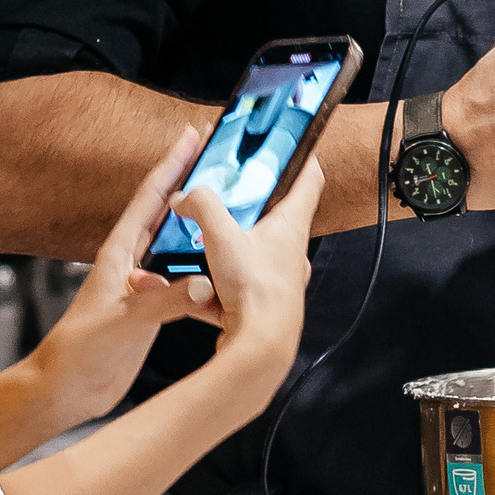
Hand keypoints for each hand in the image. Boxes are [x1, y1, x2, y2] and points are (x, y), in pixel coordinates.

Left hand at [31, 126, 230, 425]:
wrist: (64, 389)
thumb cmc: (77, 353)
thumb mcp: (122, 324)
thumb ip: (162, 303)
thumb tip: (203, 285)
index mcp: (118, 255)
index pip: (150, 198)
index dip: (172, 164)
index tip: (191, 135)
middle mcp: (130, 263)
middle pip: (164, 210)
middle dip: (189, 180)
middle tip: (217, 154)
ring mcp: (141, 284)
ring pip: (176, 241)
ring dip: (199, 221)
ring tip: (229, 202)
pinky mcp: (150, 308)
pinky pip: (182, 275)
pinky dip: (203, 263)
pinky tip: (224, 264)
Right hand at [174, 158, 322, 382]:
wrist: (260, 349)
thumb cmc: (256, 292)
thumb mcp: (221, 236)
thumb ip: (201, 207)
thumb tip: (184, 197)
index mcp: (291, 226)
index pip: (310, 179)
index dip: (302, 158)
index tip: (291, 144)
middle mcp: (291, 252)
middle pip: (276, 216)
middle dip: (250, 206)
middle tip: (226, 196)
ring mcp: (278, 280)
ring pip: (252, 253)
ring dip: (227, 248)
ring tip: (199, 245)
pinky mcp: (261, 304)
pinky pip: (236, 287)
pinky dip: (214, 285)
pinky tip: (192, 290)